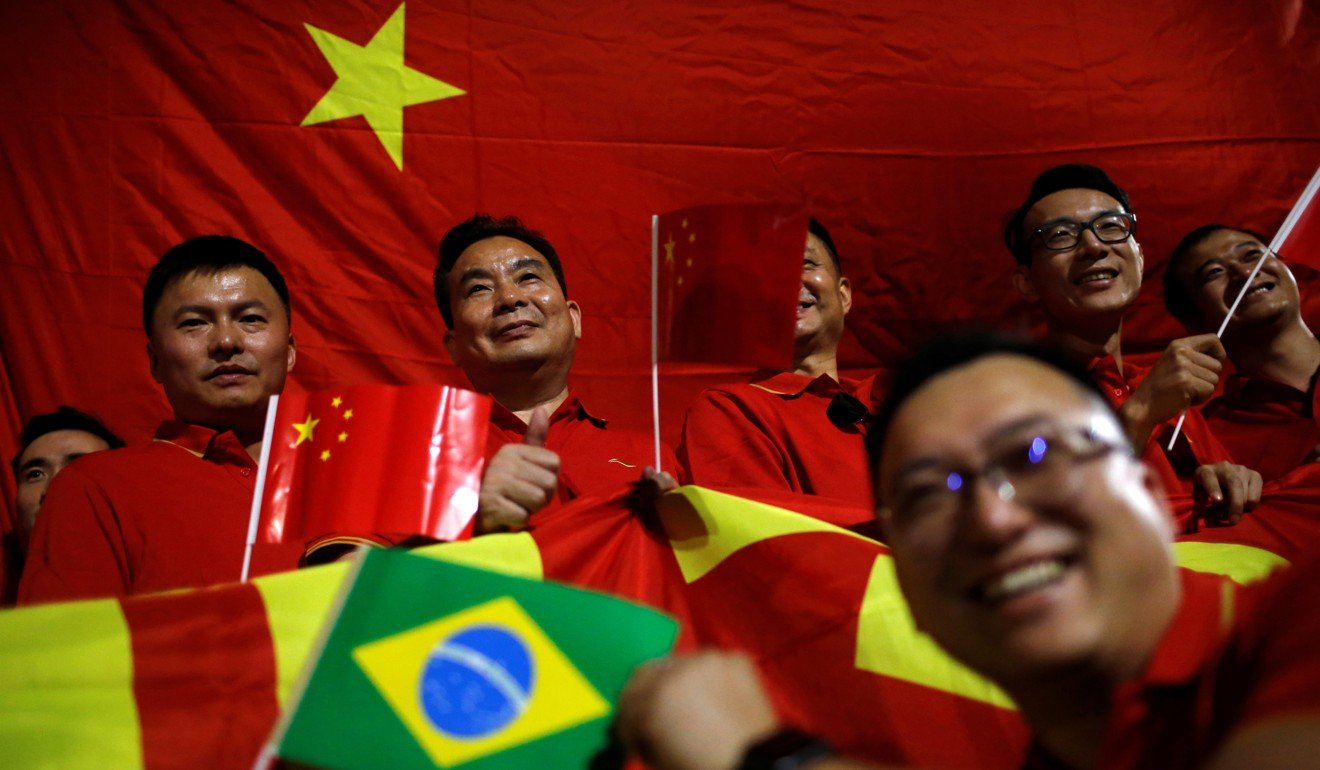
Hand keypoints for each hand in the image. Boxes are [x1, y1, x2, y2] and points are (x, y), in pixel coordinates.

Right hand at [475, 408, 559, 533]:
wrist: (469, 518)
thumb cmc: (500, 490)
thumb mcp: (517, 463)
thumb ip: (533, 440)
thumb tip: (542, 409)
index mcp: (512, 450)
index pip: (555, 462)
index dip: (548, 480)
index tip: (529, 484)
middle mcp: (503, 461)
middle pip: (549, 482)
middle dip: (541, 498)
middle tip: (520, 499)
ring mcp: (495, 481)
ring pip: (538, 499)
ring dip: (529, 510)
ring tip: (512, 506)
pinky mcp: (490, 503)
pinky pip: (523, 515)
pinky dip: (517, 521)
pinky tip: (504, 516)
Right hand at [617, 651, 779, 769]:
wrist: (759, 767)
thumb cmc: (704, 768)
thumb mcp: (660, 758)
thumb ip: (641, 735)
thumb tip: (635, 725)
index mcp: (658, 699)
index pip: (626, 700)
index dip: (627, 722)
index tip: (632, 734)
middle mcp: (680, 671)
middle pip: (644, 673)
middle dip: (643, 697)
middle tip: (651, 717)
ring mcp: (709, 660)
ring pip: (675, 665)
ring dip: (674, 684)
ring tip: (685, 708)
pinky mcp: (734, 658)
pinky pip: (707, 664)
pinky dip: (704, 679)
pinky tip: (710, 699)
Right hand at [1121, 334, 1225, 445]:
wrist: (1142, 405)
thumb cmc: (1160, 386)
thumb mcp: (1173, 362)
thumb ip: (1193, 357)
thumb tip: (1219, 359)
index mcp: (1179, 345)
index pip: (1213, 339)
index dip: (1218, 353)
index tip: (1211, 366)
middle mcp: (1181, 352)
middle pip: (1217, 364)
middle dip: (1208, 378)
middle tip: (1190, 384)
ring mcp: (1184, 366)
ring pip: (1214, 379)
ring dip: (1204, 389)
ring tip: (1186, 391)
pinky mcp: (1187, 382)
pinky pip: (1209, 390)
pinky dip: (1201, 398)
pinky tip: (1185, 398)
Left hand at [1194, 462, 1261, 525]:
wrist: (1220, 477)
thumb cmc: (1207, 490)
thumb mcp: (1200, 496)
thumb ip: (1204, 504)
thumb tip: (1218, 514)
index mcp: (1205, 471)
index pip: (1209, 478)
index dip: (1213, 488)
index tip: (1217, 500)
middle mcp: (1224, 467)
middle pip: (1234, 484)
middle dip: (1235, 503)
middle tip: (1234, 520)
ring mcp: (1241, 469)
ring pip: (1246, 491)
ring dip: (1242, 506)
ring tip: (1234, 513)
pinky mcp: (1254, 475)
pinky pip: (1256, 494)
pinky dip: (1251, 504)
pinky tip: (1244, 505)